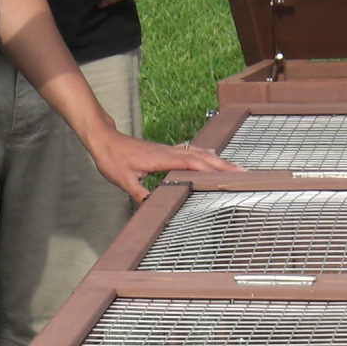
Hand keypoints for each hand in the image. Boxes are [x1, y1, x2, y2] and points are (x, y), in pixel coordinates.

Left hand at [83, 133, 240, 205]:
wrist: (103, 139)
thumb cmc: (112, 158)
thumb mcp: (123, 180)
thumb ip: (139, 193)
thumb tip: (153, 206)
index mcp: (161, 159)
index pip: (192, 163)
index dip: (211, 169)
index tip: (228, 174)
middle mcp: (168, 152)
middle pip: (201, 158)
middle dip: (222, 165)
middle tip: (242, 172)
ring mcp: (167, 150)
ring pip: (197, 154)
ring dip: (216, 161)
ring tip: (234, 167)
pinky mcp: (164, 151)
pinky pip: (189, 152)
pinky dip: (203, 155)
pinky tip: (210, 156)